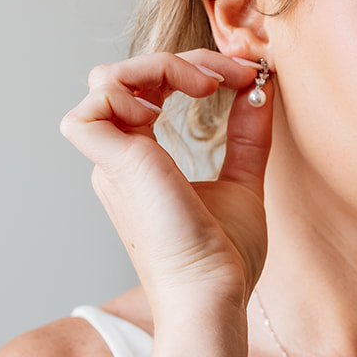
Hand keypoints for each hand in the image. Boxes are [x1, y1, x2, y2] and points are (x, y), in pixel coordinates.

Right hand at [60, 49, 271, 315]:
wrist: (214, 295)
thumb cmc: (223, 258)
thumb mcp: (241, 180)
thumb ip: (246, 135)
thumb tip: (262, 88)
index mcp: (139, 161)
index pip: (147, 90)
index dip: (193, 69)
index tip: (247, 77)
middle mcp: (118, 159)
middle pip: (127, 76)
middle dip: (184, 60)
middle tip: (235, 74)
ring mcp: (111, 162)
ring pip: (106, 79)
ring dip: (162, 65)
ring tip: (210, 84)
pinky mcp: (113, 165)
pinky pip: (95, 101)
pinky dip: (135, 86)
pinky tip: (176, 101)